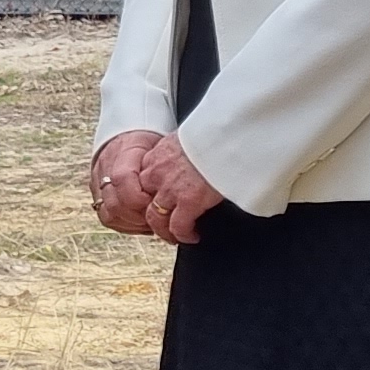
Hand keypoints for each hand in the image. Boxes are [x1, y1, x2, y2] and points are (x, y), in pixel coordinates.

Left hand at [92, 129, 225, 243]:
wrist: (226, 135)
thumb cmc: (215, 133)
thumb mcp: (188, 136)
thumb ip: (181, 150)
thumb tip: (191, 155)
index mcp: (157, 155)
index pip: (143, 179)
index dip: (149, 193)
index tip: (157, 200)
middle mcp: (157, 173)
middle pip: (143, 200)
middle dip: (152, 215)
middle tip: (163, 224)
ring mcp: (170, 189)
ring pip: (156, 218)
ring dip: (164, 231)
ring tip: (175, 236)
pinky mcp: (187, 202)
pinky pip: (178, 227)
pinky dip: (184, 235)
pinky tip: (192, 237)